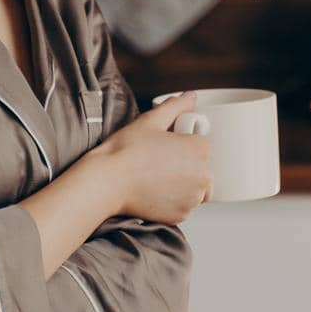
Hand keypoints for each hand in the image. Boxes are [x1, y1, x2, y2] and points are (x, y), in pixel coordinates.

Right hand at [99, 91, 213, 223]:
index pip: (202, 145)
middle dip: (186, 166)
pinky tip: (155, 192)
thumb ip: (176, 106)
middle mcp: (203, 176)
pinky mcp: (181, 215)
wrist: (107, 182)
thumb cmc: (126, 151)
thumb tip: (190, 96)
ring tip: (157, 178)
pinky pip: (184, 206)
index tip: (166, 147)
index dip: (183, 144)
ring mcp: (193, 198)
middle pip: (202, 168)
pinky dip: (173, 201)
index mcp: (200, 150)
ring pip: (195, 189)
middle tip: (159, 163)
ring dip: (183, 184)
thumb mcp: (151, 120)